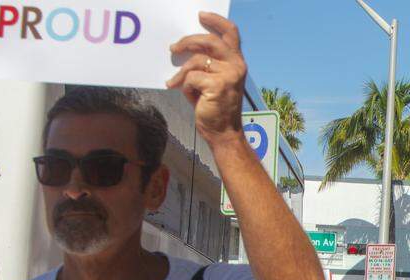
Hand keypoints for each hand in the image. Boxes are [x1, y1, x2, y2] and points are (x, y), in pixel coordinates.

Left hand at [167, 13, 248, 144]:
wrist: (223, 132)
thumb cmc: (216, 106)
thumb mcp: (213, 79)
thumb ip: (207, 62)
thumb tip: (184, 46)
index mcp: (236, 62)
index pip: (231, 33)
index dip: (216, 21)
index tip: (201, 15)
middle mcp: (236, 66)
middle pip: (209, 40)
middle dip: (188, 41)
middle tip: (173, 48)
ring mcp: (229, 75)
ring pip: (196, 60)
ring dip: (182, 72)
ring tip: (175, 82)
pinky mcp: (218, 86)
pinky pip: (192, 77)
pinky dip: (185, 86)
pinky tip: (187, 95)